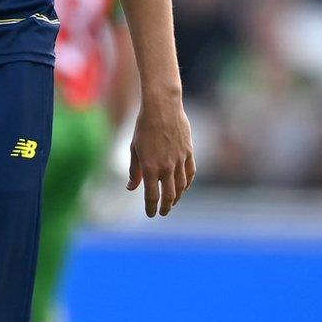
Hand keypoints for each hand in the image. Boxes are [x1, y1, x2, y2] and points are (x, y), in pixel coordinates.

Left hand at [127, 91, 194, 217]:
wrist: (162, 107)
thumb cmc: (144, 126)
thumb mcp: (134, 148)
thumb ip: (134, 171)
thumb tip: (131, 188)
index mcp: (149, 167)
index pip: (151, 196)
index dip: (151, 208)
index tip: (151, 214)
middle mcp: (166, 167)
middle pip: (168, 196)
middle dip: (165, 207)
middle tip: (162, 212)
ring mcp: (179, 160)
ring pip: (181, 187)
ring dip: (176, 197)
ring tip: (172, 201)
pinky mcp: (188, 152)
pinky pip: (190, 173)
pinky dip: (187, 183)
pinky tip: (183, 187)